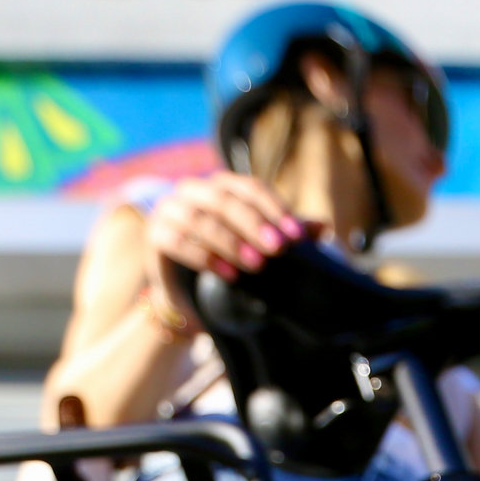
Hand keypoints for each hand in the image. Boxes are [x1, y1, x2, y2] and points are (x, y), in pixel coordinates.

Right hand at [141, 171, 310, 318]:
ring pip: (199, 218)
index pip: (249, 187)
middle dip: (254, 224)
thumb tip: (324, 228)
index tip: (297, 237)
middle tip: (278, 249)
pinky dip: (204, 257)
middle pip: (223, 198)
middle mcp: (192, 191)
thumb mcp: (258, 248)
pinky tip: (228, 274)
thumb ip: (285, 234)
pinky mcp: (154, 236)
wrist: (188, 294)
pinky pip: (176, 241)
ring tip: (256, 265)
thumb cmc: (226, 262)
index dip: (274, 209)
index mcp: (220, 186)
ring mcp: (169, 210)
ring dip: (230, 241)